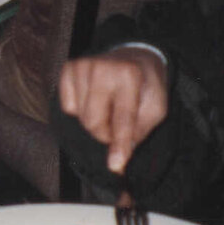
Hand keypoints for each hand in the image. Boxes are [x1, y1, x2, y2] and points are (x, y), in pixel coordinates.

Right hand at [56, 47, 168, 173]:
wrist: (133, 57)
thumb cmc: (145, 87)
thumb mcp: (156, 108)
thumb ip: (139, 133)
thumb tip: (117, 161)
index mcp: (130, 75)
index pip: (122, 118)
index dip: (120, 145)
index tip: (115, 166)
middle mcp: (102, 67)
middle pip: (93, 123)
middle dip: (105, 134)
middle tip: (117, 127)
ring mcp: (82, 66)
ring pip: (79, 118)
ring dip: (95, 121)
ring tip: (108, 106)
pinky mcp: (68, 69)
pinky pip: (67, 107)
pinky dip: (80, 109)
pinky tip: (93, 97)